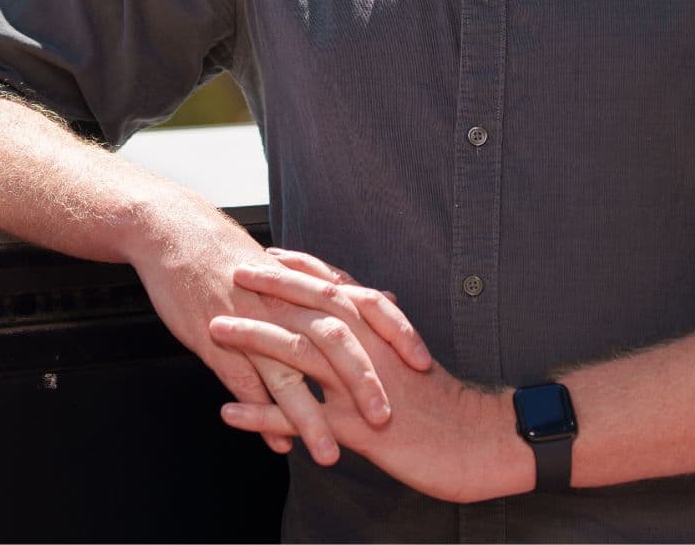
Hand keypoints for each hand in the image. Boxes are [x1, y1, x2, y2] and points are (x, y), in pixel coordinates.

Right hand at [125, 191, 429, 464]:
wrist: (179, 237)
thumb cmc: (237, 257)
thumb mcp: (294, 271)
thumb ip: (341, 292)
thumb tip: (387, 298)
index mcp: (309, 286)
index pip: (364, 305)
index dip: (395, 332)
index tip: (422, 362)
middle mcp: (286, 303)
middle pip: (333, 341)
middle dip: (361, 381)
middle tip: (386, 418)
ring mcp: (252, 323)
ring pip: (287, 373)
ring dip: (310, 417)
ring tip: (331, 455)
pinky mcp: (218, 341)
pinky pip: (243, 386)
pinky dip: (262, 418)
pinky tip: (279, 447)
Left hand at [210, 263, 532, 502]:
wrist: (480, 441)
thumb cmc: (445, 404)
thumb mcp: (412, 357)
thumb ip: (387, 329)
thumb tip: (375, 302)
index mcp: (380, 330)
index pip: (333, 288)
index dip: (300, 268)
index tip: (269, 252)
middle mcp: (367, 347)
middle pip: (309, 307)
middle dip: (269, 288)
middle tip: (232, 271)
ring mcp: (360, 383)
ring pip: (298, 352)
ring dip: (253, 339)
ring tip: (214, 329)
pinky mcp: (357, 424)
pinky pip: (300, 417)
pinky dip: (262, 413)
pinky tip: (228, 412)